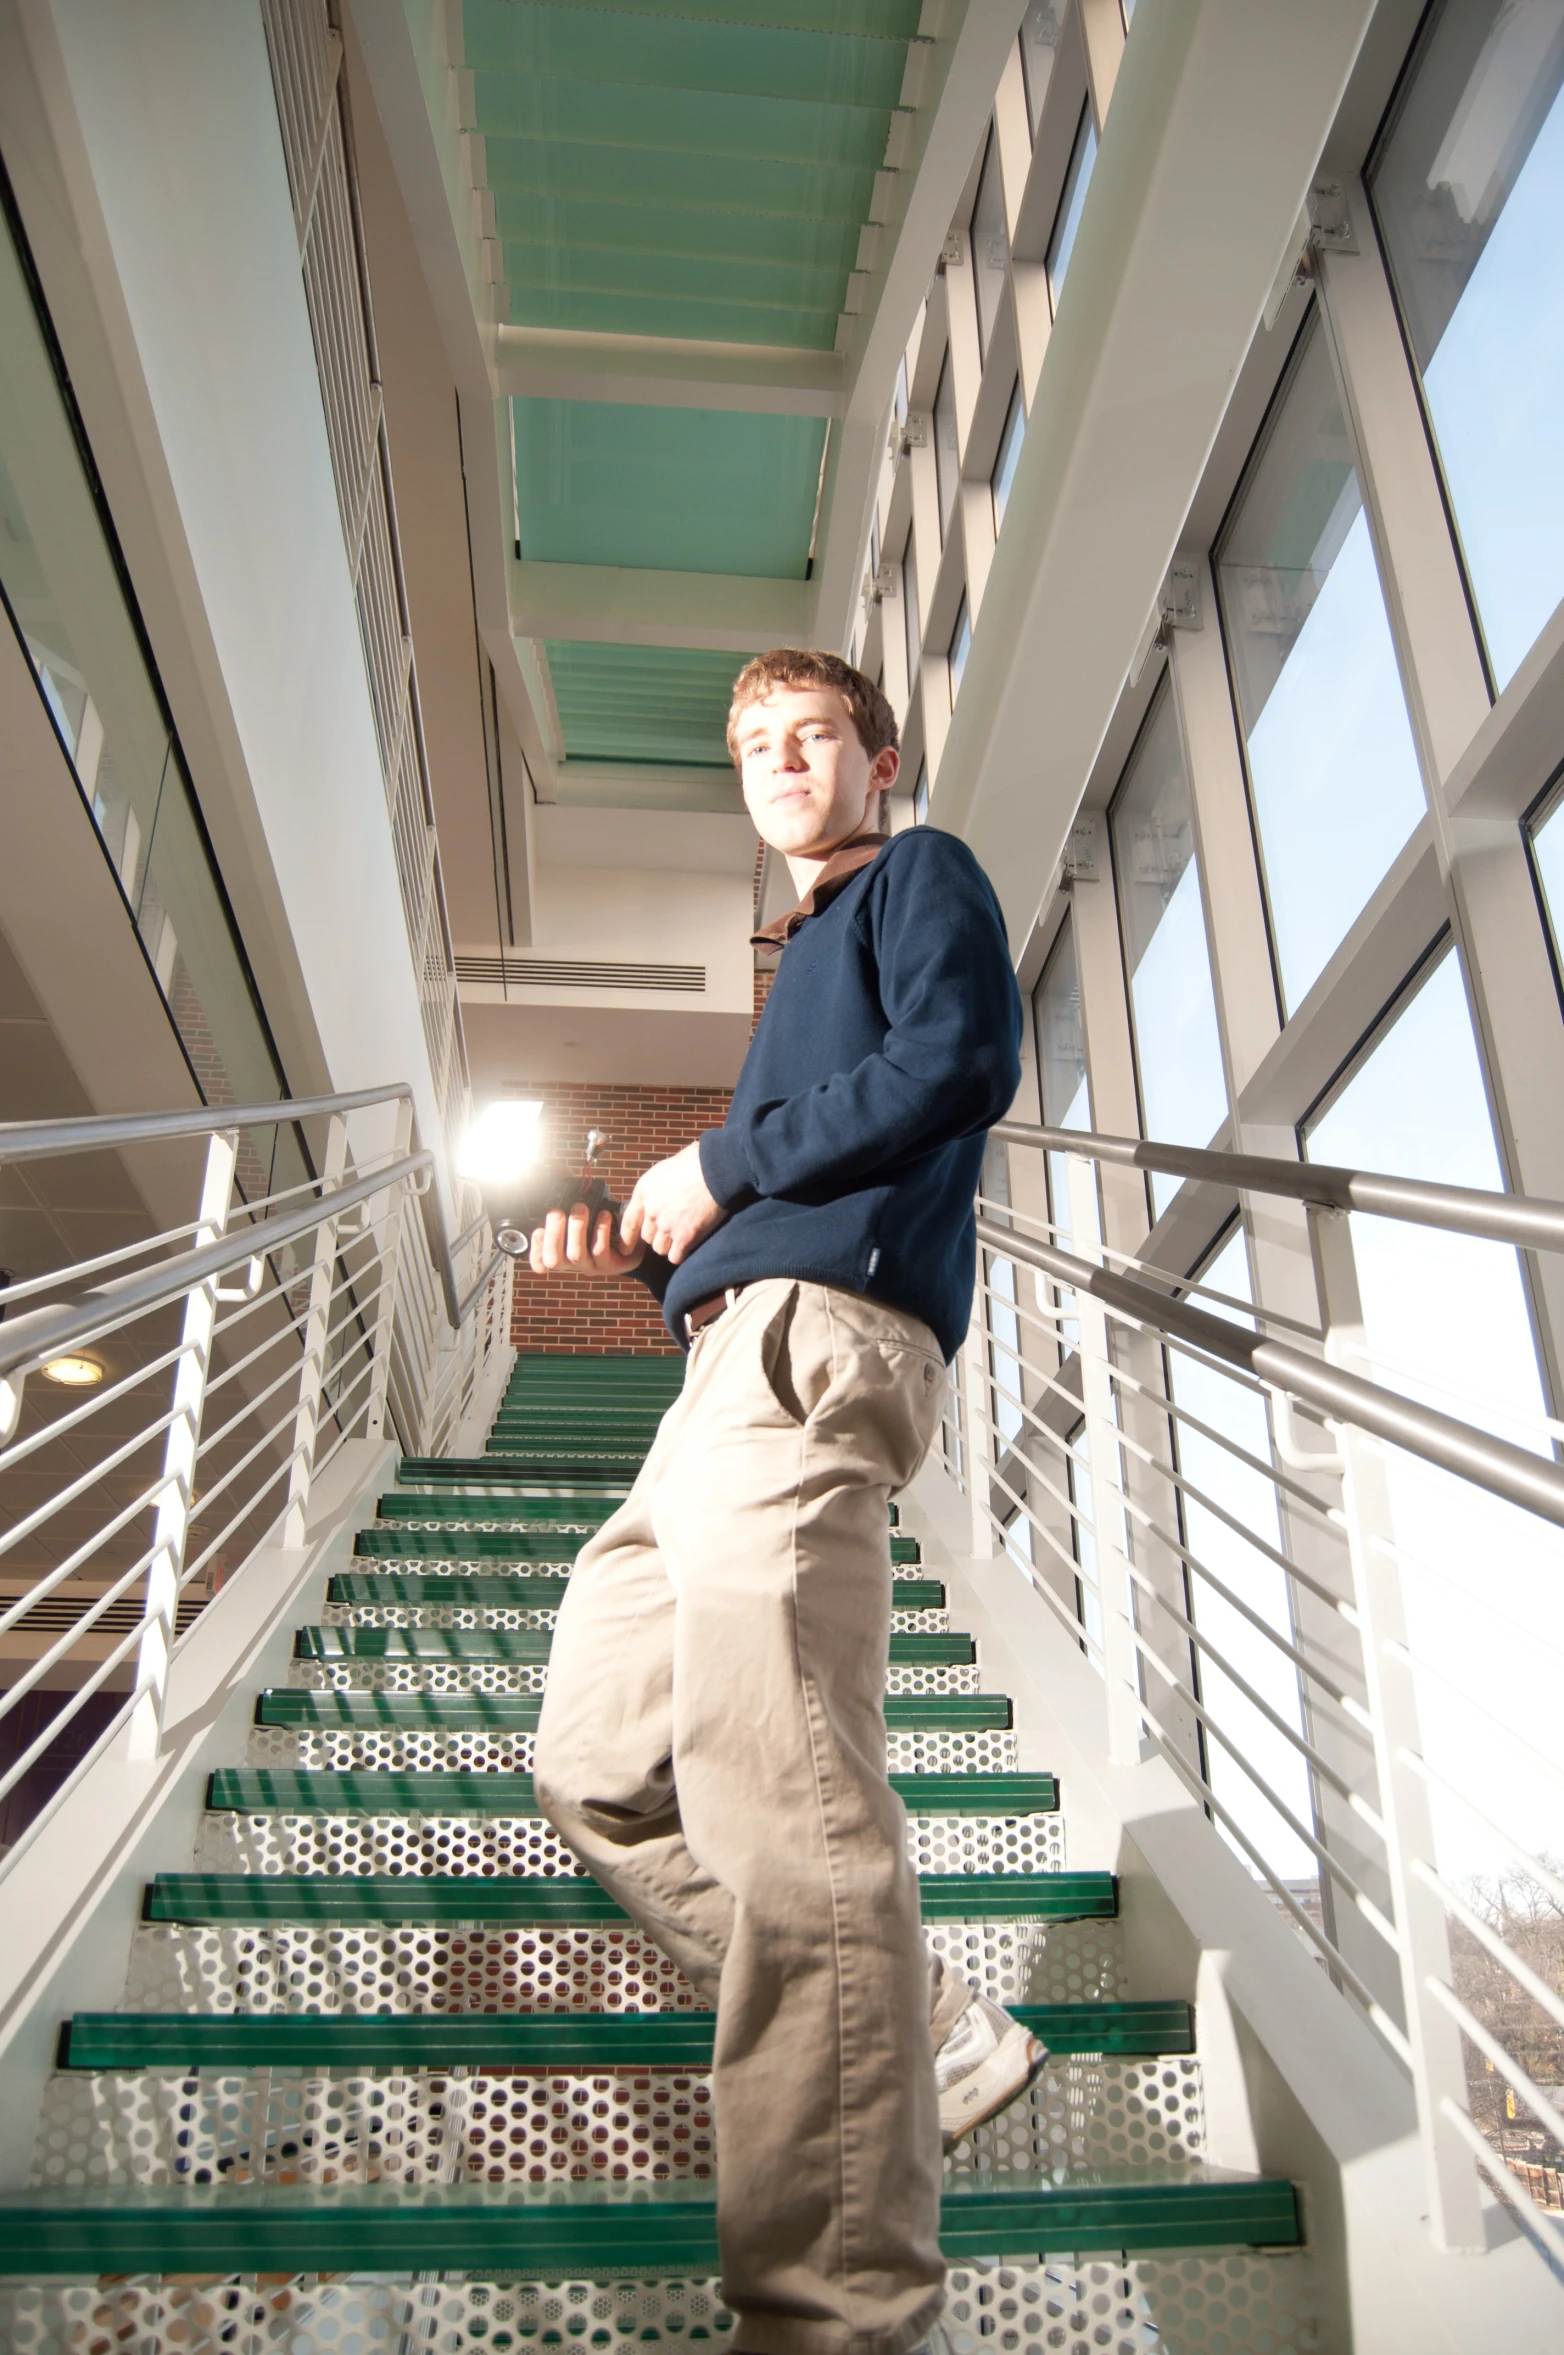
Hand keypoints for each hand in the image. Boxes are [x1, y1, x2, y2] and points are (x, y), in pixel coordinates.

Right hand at [529, 1201, 644, 1279]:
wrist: (634, 1238)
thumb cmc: (602, 1222)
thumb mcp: (583, 1207)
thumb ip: (567, 1191)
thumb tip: (559, 1169)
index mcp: (562, 1251)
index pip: (540, 1262)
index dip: (536, 1248)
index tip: (538, 1229)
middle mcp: (573, 1262)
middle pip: (553, 1259)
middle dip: (554, 1233)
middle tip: (558, 1212)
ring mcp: (591, 1265)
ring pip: (576, 1255)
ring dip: (576, 1229)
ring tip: (581, 1207)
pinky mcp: (610, 1265)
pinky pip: (600, 1251)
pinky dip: (599, 1231)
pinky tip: (604, 1215)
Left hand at [621, 1142, 727, 1265]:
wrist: (716, 1171)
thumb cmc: (696, 1162)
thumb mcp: (666, 1168)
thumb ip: (658, 1185)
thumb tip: (663, 1186)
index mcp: (644, 1191)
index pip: (628, 1222)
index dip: (627, 1238)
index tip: (627, 1249)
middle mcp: (651, 1211)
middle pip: (647, 1237)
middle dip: (657, 1236)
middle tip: (671, 1230)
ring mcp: (667, 1225)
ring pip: (660, 1248)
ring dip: (669, 1246)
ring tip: (681, 1238)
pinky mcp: (685, 1237)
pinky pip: (675, 1256)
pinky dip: (681, 1254)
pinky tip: (688, 1247)